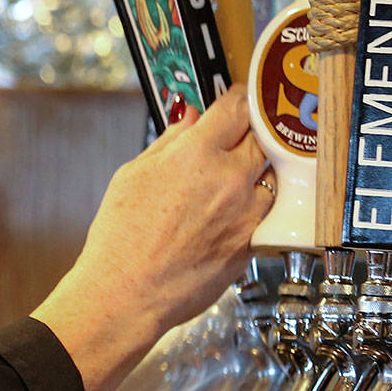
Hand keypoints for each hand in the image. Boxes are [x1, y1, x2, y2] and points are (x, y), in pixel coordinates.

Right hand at [33, 85, 273, 390]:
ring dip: (256, 171)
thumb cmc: (121, 238)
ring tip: (231, 179)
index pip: (236, 107)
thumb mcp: (132, 175)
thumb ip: (170, 141)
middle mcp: (230, 179)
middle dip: (249, 132)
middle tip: (235, 136)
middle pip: (262, 137)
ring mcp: (247, 213)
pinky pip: (265, 212)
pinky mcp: (252, 243)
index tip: (237, 98)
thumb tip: (190, 118)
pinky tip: (229, 212)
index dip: (239, 98)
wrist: (128, 293)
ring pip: (270, 175)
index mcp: (196, 154)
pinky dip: (253, 206)